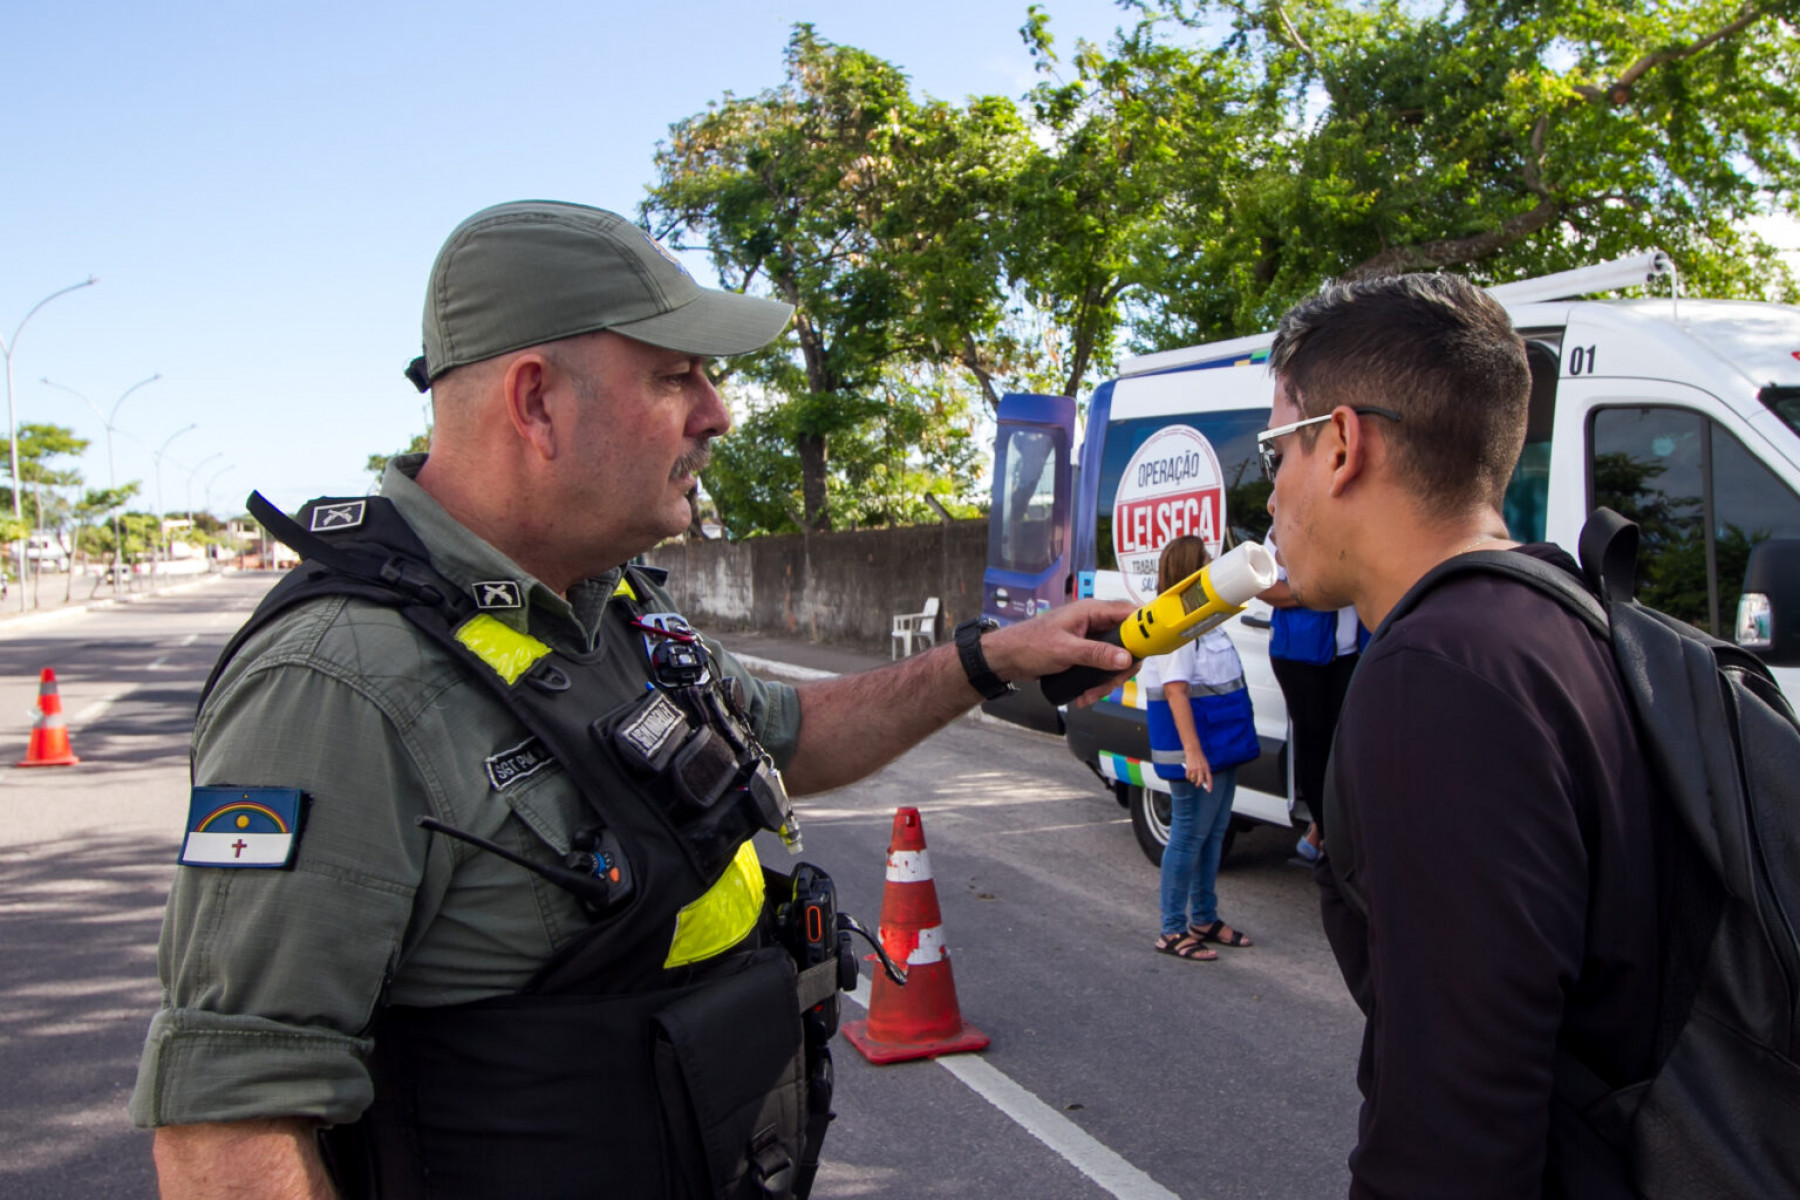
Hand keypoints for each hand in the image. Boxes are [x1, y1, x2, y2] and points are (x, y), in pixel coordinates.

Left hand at [980, 599, 1137, 706]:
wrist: (1007, 657)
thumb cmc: (1030, 645)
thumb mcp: (1065, 650)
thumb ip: (1096, 653)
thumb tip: (1126, 658)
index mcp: (1092, 611)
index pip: (1130, 613)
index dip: (1145, 629)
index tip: (1149, 650)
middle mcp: (1094, 622)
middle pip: (1126, 642)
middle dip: (1120, 668)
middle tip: (1109, 685)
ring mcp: (1090, 638)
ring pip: (1114, 659)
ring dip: (1106, 680)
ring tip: (1089, 696)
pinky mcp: (1084, 652)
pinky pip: (1101, 666)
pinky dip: (1097, 682)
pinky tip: (1085, 695)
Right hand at [1185, 748, 1211, 792]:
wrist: (1193, 750)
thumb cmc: (1200, 758)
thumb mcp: (1205, 764)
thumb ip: (1205, 772)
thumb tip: (1204, 781)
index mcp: (1207, 768)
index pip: (1209, 779)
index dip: (1209, 786)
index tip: (1209, 791)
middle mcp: (1201, 769)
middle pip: (1200, 781)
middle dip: (1199, 784)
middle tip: (1197, 785)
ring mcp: (1195, 769)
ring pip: (1193, 780)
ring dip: (1193, 780)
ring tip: (1193, 775)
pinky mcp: (1189, 768)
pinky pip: (1188, 777)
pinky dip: (1188, 777)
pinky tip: (1189, 773)